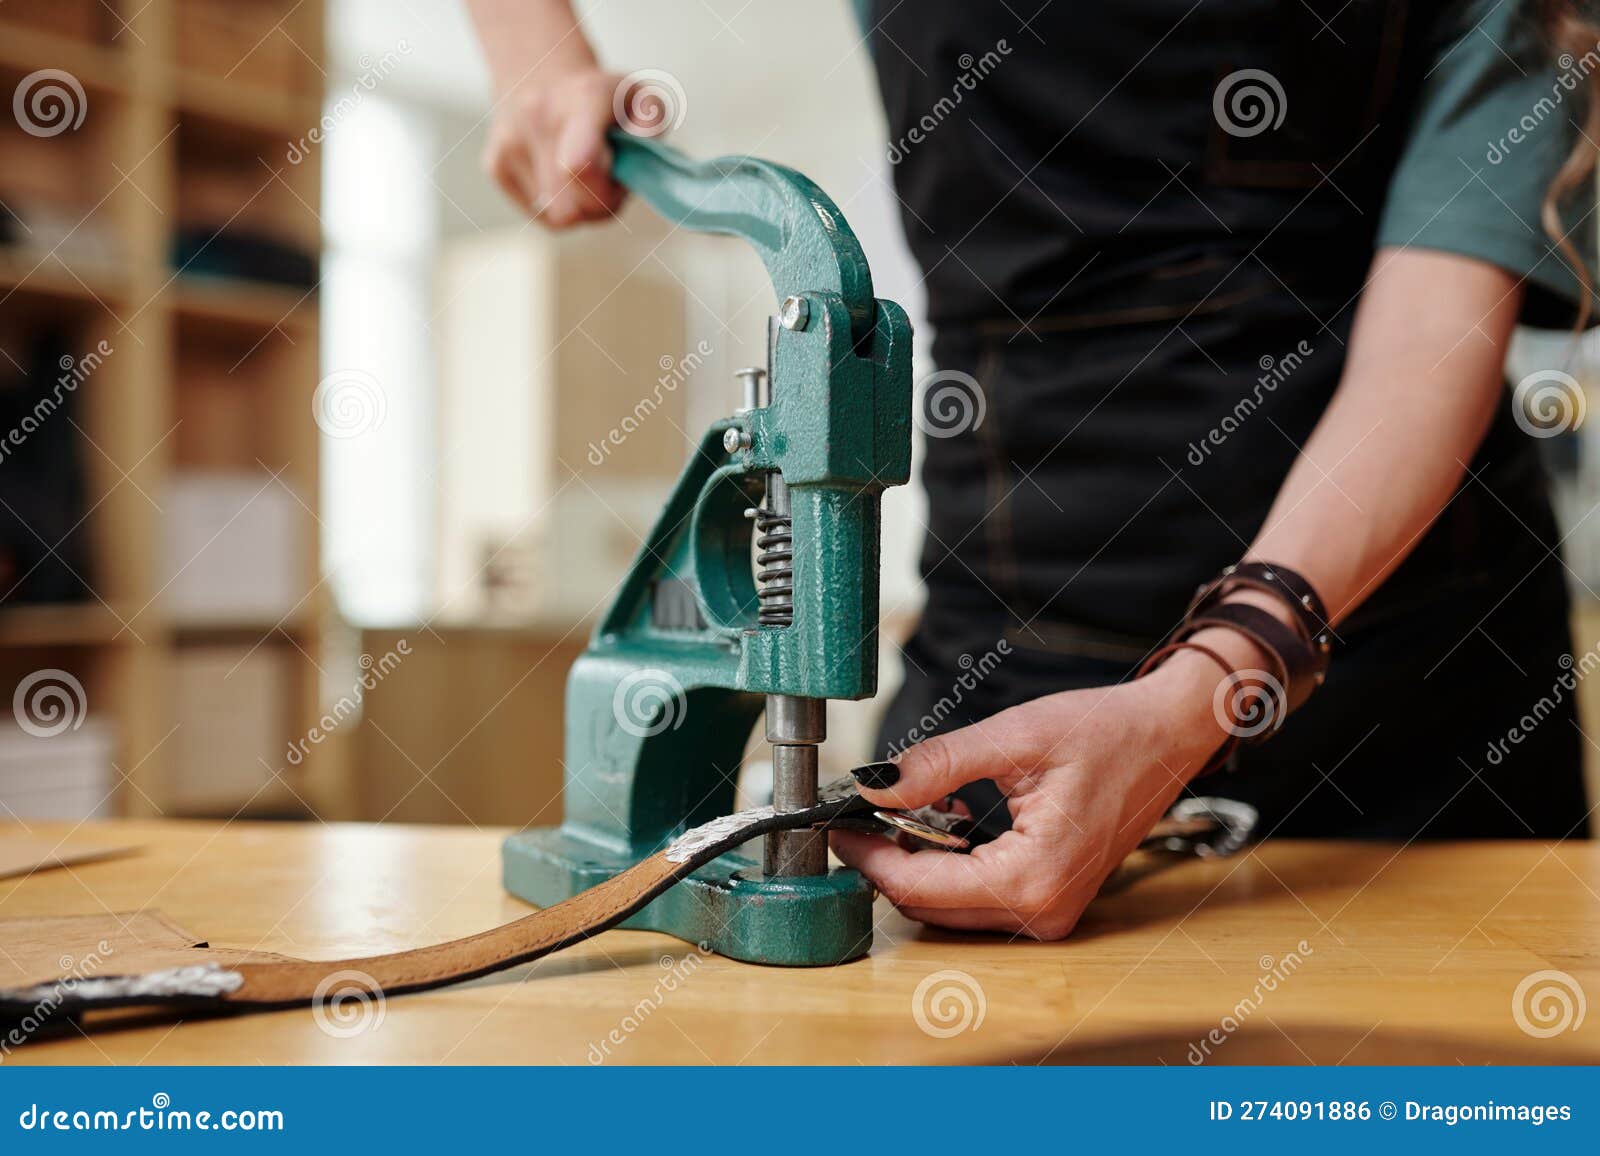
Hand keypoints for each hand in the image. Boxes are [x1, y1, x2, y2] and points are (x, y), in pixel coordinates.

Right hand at [482, 67, 627, 226]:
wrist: (540, 71)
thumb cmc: (603, 99)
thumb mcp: (641, 100)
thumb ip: (652, 130)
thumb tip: (635, 166)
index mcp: (584, 99)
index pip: (580, 162)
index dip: (597, 187)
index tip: (610, 175)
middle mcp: (537, 118)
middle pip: (574, 206)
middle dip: (601, 204)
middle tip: (610, 178)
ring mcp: (511, 144)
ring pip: (559, 217)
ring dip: (582, 208)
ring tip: (586, 175)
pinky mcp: (495, 165)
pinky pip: (542, 214)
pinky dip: (558, 205)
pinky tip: (560, 175)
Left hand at [831, 648, 1238, 939]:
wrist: (1166, 737)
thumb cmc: (1107, 733)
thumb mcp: (1012, 736)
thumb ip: (936, 764)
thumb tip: (872, 784)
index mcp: (1032, 878)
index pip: (919, 885)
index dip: (867, 856)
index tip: (834, 825)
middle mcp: (1041, 912)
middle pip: (927, 905)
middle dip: (884, 861)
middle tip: (859, 811)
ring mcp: (1048, 915)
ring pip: (947, 908)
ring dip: (916, 863)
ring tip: (910, 806)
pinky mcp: (1049, 903)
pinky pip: (976, 899)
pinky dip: (947, 866)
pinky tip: (947, 820)